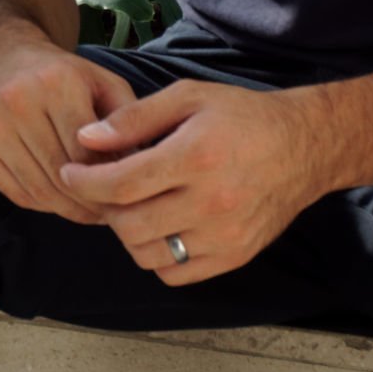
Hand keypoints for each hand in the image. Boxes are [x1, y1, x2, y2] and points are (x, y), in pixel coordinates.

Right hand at [0, 27, 138, 224]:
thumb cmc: (62, 73)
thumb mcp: (103, 81)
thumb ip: (128, 122)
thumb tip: (141, 169)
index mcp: (56, 83)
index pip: (88, 156)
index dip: (111, 184)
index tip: (128, 198)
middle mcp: (18, 102)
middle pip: (63, 176)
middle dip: (92, 202)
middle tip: (113, 214)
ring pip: (39, 191)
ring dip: (69, 209)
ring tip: (90, 211)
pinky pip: (16, 193)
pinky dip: (43, 204)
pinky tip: (61, 200)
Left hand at [58, 81, 329, 286]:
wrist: (303, 147)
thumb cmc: (241, 116)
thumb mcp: (187, 97)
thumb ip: (134, 118)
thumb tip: (87, 139)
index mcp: (196, 157)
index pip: (121, 184)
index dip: (84, 181)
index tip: (70, 173)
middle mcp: (211, 202)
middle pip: (128, 224)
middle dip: (103, 208)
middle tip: (103, 190)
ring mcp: (225, 235)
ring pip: (147, 254)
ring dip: (127, 234)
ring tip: (131, 207)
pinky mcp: (235, 256)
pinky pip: (175, 274)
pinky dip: (157, 256)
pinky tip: (159, 227)